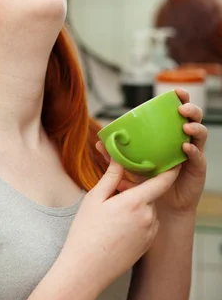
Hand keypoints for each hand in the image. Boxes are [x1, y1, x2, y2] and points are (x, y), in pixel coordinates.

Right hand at [61, 161, 180, 293]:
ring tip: (111, 218)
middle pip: (149, 196)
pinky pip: (146, 226)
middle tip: (114, 196)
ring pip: (147, 211)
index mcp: (135, 202)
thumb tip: (119, 159)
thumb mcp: (95, 199)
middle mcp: (148, 217)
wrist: (87, 268)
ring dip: (136, 208)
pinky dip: (136, 223)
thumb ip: (111, 177)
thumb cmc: (86, 232)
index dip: (169, 170)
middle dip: (136, 192)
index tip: (172, 161)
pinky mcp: (147, 245)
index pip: (162, 181)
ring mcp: (149, 232)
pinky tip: (116, 230)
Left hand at [95, 88, 207, 214]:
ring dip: (194, 127)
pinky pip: (199, 157)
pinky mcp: (197, 169)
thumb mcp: (130, 168)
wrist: (160, 207)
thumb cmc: (147, 184)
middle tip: (182, 107)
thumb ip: (116, 157)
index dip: (180, 100)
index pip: (177, 113)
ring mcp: (193, 154)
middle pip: (193, 119)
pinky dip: (193, 151)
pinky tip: (186, 148)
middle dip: (190, 109)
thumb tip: (98, 145)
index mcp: (170, 135)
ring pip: (200, 134)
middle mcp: (184, 141)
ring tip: (186, 126)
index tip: (174, 92)